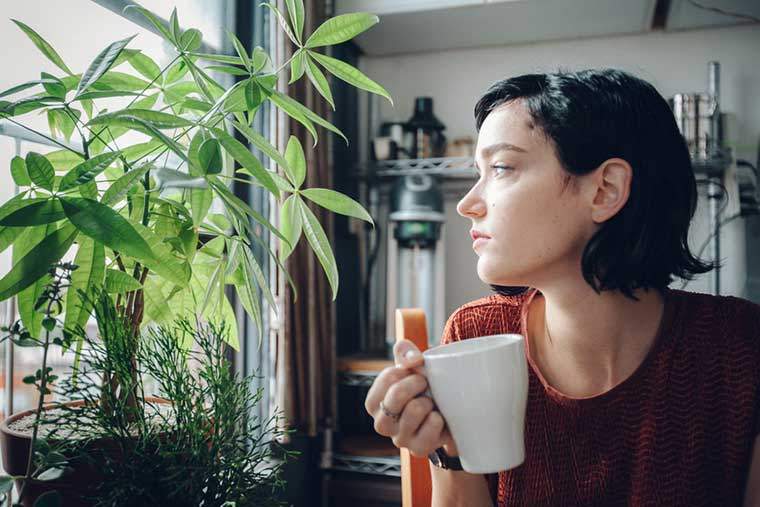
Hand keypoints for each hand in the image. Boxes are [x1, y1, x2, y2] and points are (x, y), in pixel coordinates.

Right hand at [364, 339, 458, 457]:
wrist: (446, 416)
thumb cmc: (423, 389)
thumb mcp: (413, 368)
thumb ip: (406, 354)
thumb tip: (412, 360)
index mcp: (375, 403)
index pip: (385, 379)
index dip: (402, 371)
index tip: (411, 372)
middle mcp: (382, 423)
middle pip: (396, 395)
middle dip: (416, 383)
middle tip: (425, 383)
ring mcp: (399, 439)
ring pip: (414, 410)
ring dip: (428, 401)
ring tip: (430, 403)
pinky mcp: (418, 449)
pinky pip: (432, 426)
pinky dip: (439, 418)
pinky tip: (438, 418)